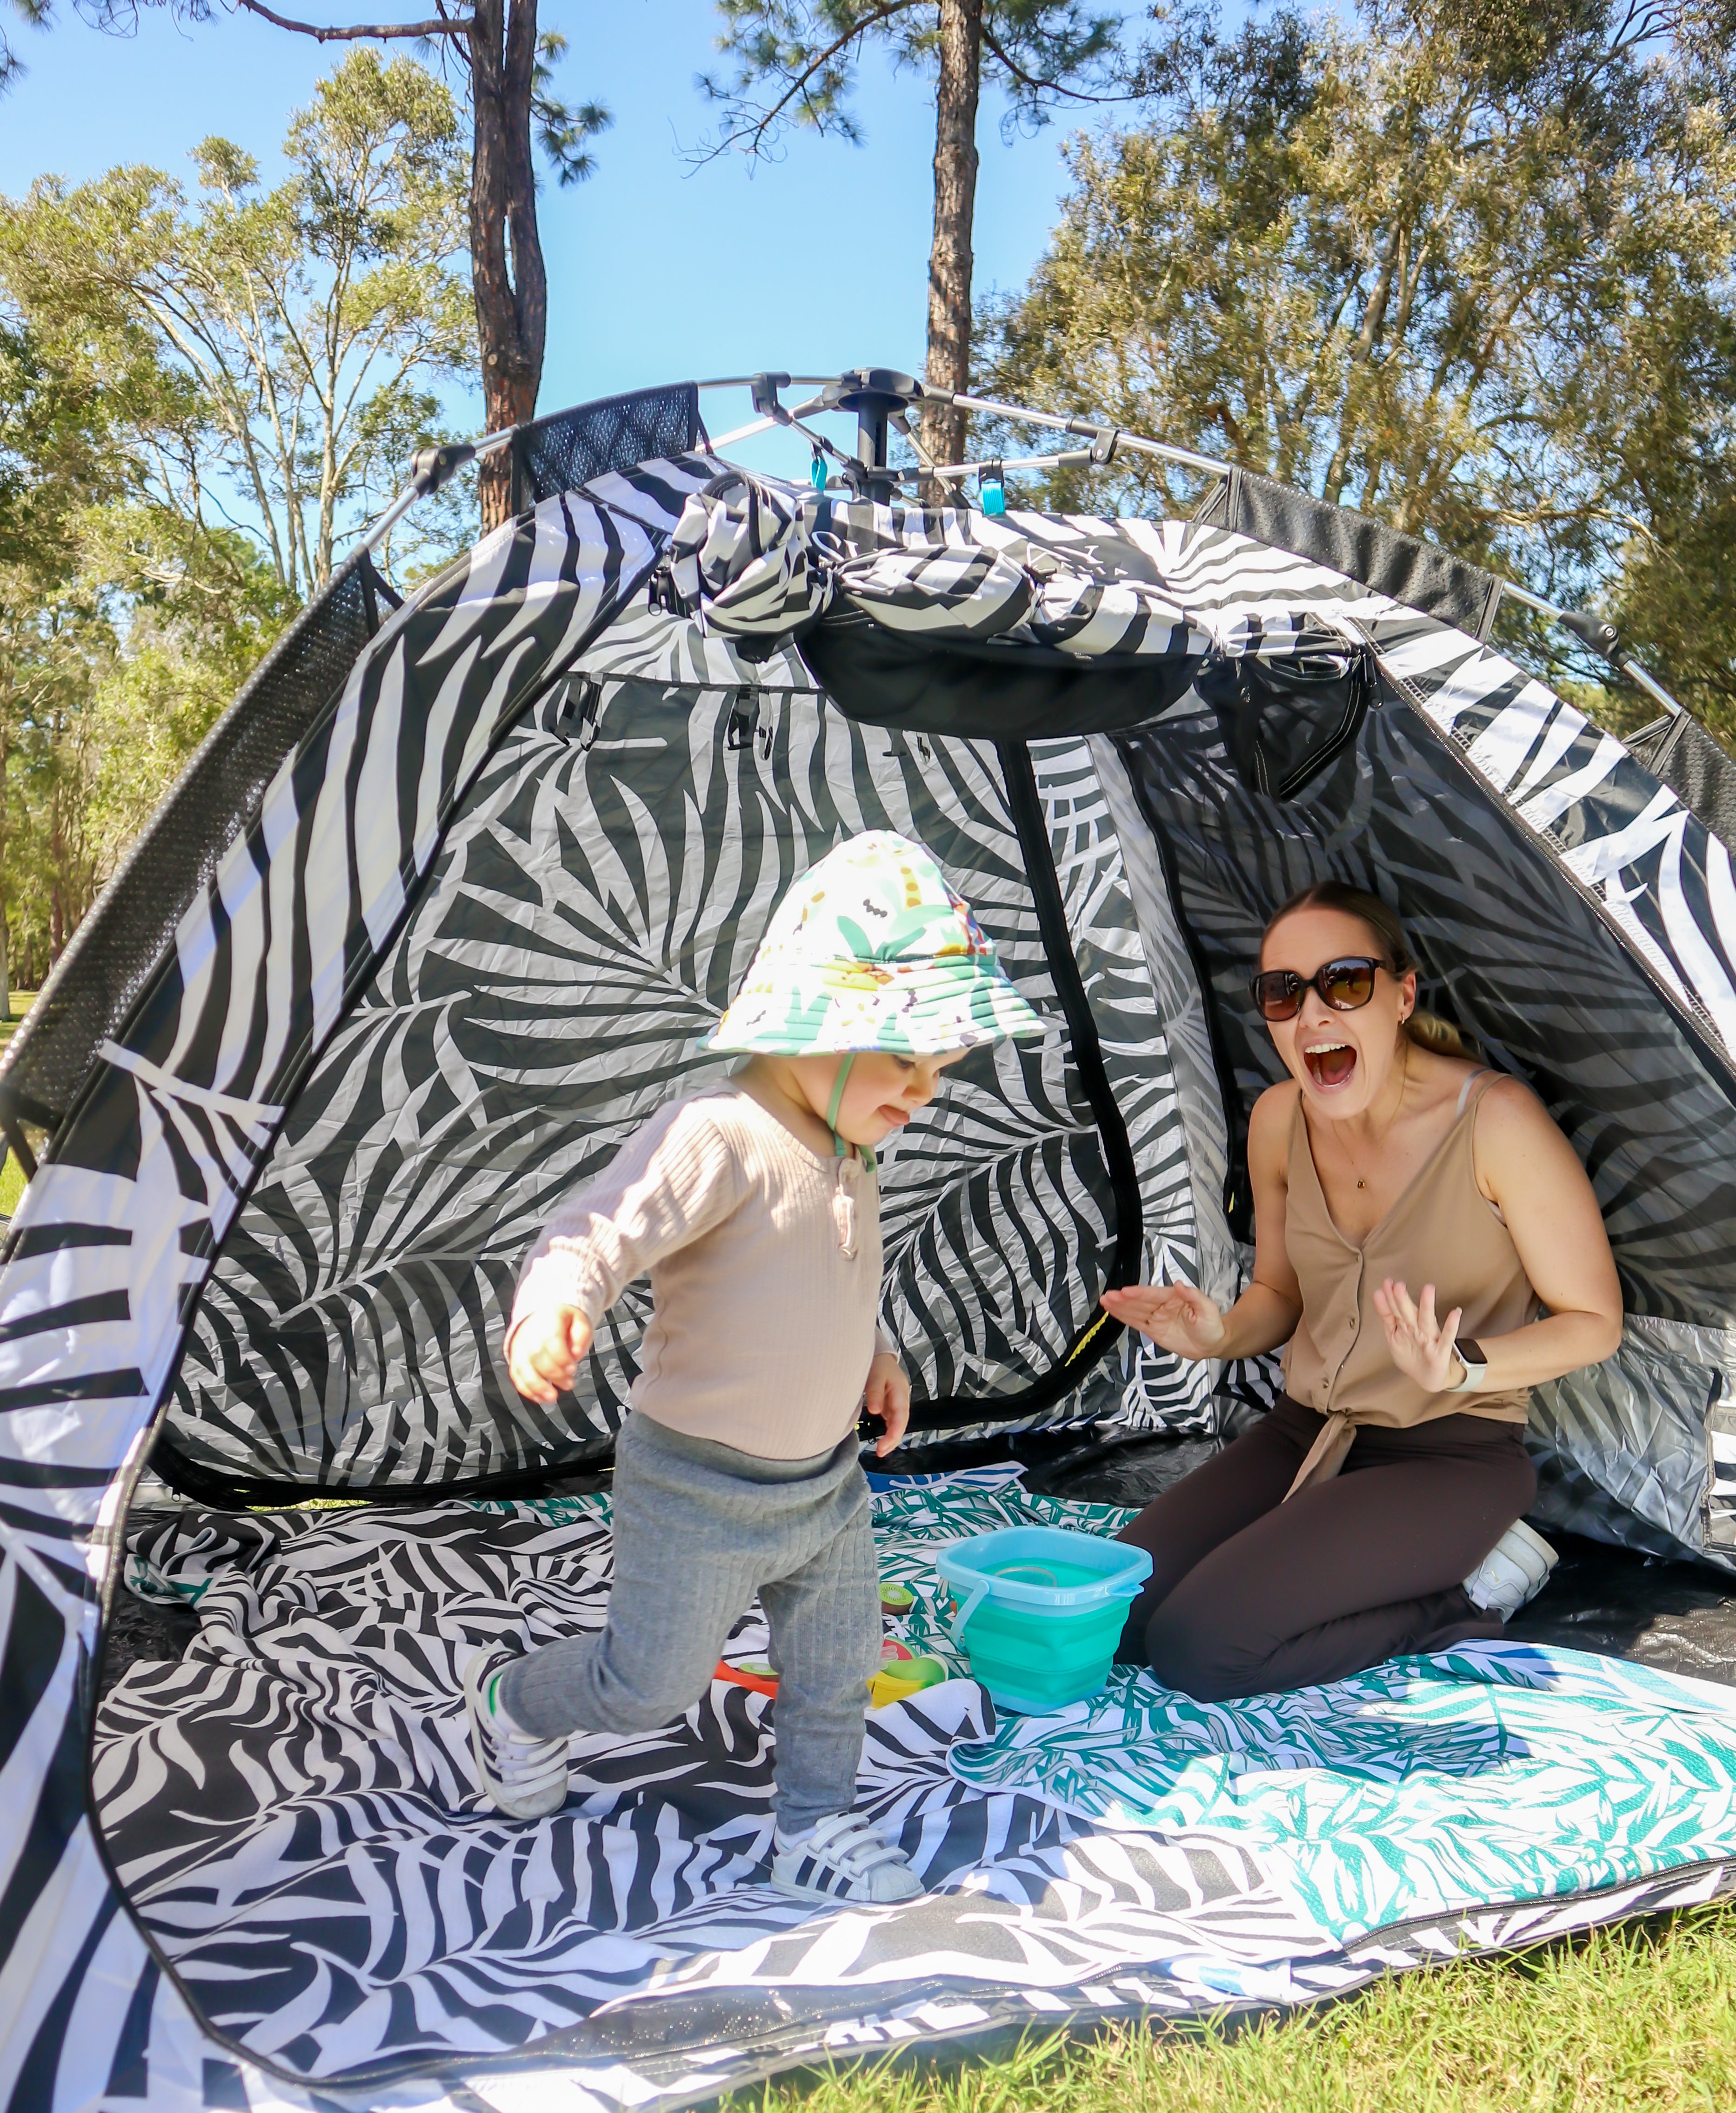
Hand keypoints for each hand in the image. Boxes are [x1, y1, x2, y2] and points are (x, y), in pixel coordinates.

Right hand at [507, 1305, 592, 1403]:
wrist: (545, 1315)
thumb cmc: (566, 1323)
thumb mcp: (581, 1322)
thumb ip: (581, 1337)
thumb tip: (576, 1353)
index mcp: (548, 1318)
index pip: (551, 1338)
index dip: (561, 1357)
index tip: (572, 1369)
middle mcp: (529, 1331)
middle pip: (535, 1355)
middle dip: (553, 1374)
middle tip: (568, 1384)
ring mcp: (519, 1344)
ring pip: (522, 1367)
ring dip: (537, 1386)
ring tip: (552, 1397)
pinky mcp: (515, 1357)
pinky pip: (516, 1374)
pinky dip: (526, 1389)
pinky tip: (539, 1398)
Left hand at [865, 1351, 910, 1457]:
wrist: (880, 1357)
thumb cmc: (878, 1365)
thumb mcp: (875, 1375)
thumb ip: (874, 1392)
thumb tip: (875, 1411)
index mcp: (901, 1392)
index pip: (900, 1416)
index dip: (894, 1433)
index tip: (883, 1445)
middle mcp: (902, 1400)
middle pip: (901, 1423)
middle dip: (893, 1440)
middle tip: (880, 1452)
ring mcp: (897, 1404)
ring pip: (897, 1424)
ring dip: (891, 1439)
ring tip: (881, 1451)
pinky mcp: (891, 1406)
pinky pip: (892, 1421)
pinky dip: (888, 1432)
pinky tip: (882, 1441)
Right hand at [1100, 1279, 1226, 1361]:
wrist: (1212, 1344)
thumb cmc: (1212, 1324)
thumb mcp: (1208, 1309)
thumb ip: (1194, 1296)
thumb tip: (1179, 1284)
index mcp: (1173, 1298)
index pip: (1153, 1295)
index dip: (1139, 1294)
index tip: (1126, 1291)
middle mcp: (1162, 1306)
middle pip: (1140, 1302)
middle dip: (1123, 1299)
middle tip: (1108, 1296)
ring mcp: (1156, 1318)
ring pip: (1135, 1312)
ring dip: (1119, 1307)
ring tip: (1105, 1301)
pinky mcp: (1152, 1330)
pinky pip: (1136, 1323)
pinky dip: (1124, 1317)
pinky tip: (1112, 1311)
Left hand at [1372, 1278, 1465, 1392]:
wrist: (1428, 1378)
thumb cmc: (1411, 1354)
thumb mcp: (1394, 1335)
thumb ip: (1387, 1315)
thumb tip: (1378, 1293)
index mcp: (1406, 1325)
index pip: (1396, 1309)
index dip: (1390, 1298)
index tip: (1386, 1282)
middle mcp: (1418, 1328)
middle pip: (1409, 1313)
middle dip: (1403, 1300)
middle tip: (1398, 1285)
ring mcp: (1430, 1338)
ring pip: (1427, 1321)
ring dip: (1427, 1306)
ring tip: (1428, 1290)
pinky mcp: (1441, 1351)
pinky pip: (1446, 1338)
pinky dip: (1451, 1326)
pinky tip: (1455, 1313)